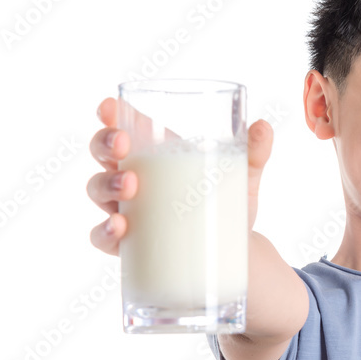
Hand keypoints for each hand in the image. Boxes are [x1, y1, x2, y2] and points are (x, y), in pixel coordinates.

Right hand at [87, 97, 272, 255]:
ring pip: (97, 190)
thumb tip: (263, 127)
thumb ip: (253, 152)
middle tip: (123, 147)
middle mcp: (132, 176)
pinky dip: (105, 231)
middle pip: (103, 153)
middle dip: (105, 145)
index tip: (110, 106)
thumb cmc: (227, 203)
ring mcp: (125, 209)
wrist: (232, 253)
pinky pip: (102, 237)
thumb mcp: (242, 176)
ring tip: (130, 185)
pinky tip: (120, 227)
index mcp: (154, 153)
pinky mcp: (128, 244)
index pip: (123, 126)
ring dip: (107, 184)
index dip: (109, 114)